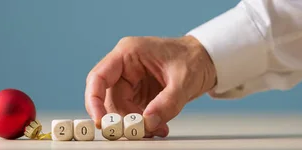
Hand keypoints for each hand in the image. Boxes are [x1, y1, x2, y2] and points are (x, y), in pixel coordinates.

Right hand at [84, 36, 216, 137]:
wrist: (206, 60)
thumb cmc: (193, 58)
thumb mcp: (184, 80)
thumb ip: (167, 102)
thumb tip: (148, 122)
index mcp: (128, 53)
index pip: (99, 77)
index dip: (94, 100)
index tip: (101, 121)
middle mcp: (125, 66)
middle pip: (109, 98)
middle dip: (122, 119)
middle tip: (137, 132)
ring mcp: (130, 80)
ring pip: (120, 108)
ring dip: (134, 123)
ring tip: (155, 129)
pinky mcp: (138, 92)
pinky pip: (132, 111)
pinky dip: (142, 123)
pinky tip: (157, 127)